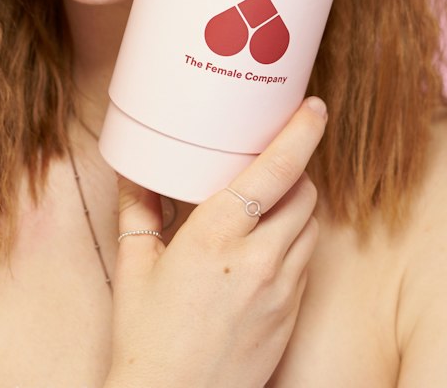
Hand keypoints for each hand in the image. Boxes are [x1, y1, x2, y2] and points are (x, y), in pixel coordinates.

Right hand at [106, 97, 327, 387]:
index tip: (313, 108)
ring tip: (271, 197)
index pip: (276, 171)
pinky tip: (268, 244)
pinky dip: (295, 241)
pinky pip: (306, 261)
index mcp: (215, 236)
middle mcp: (258, 258)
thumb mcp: (135, 266)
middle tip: (277, 156)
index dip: (300, 133)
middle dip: (297, 168)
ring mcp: (281, 290)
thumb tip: (133, 170)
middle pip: (304, 192)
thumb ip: (139, 210)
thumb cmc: (147, 340)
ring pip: (311, 225)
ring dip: (298, 204)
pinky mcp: (291, 315)